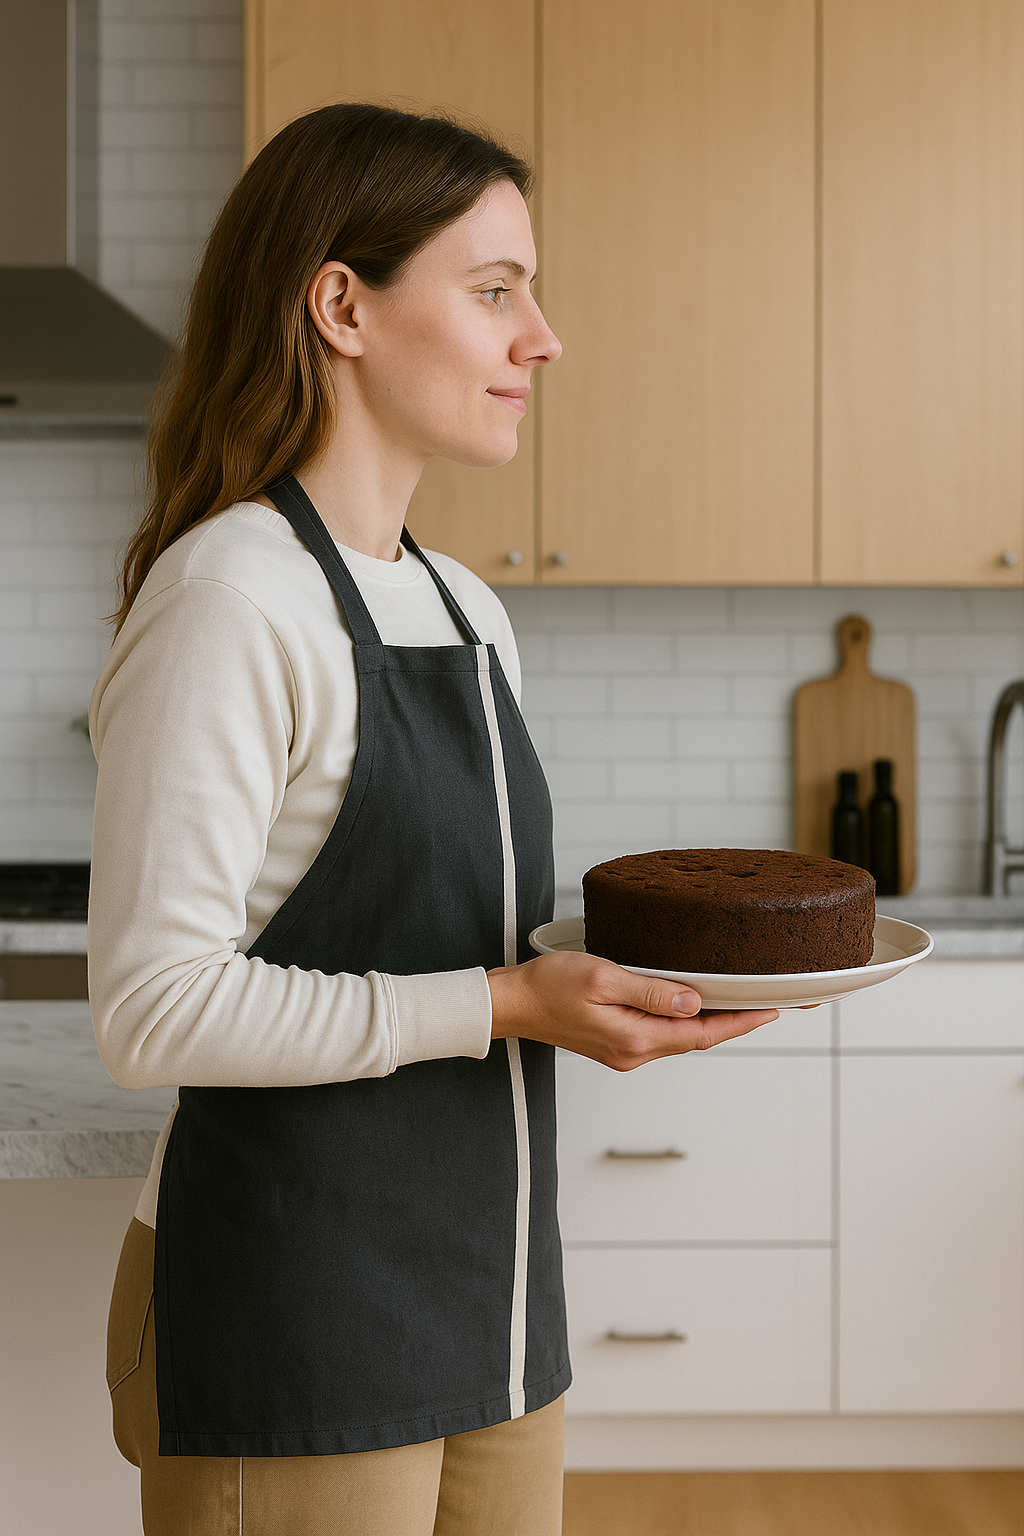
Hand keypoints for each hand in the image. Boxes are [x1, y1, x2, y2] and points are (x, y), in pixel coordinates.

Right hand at [488, 950, 777, 1070]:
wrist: (511, 1004)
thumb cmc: (549, 986)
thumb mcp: (603, 978)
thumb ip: (650, 992)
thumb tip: (694, 1002)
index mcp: (635, 1038)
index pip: (702, 1033)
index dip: (741, 1022)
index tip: (772, 1011)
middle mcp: (634, 1053)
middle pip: (696, 1039)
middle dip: (734, 1023)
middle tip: (768, 1004)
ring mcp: (624, 1051)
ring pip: (679, 1037)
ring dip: (710, 1023)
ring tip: (739, 1003)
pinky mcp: (614, 1043)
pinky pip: (659, 1034)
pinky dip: (683, 1022)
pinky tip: (691, 1005)